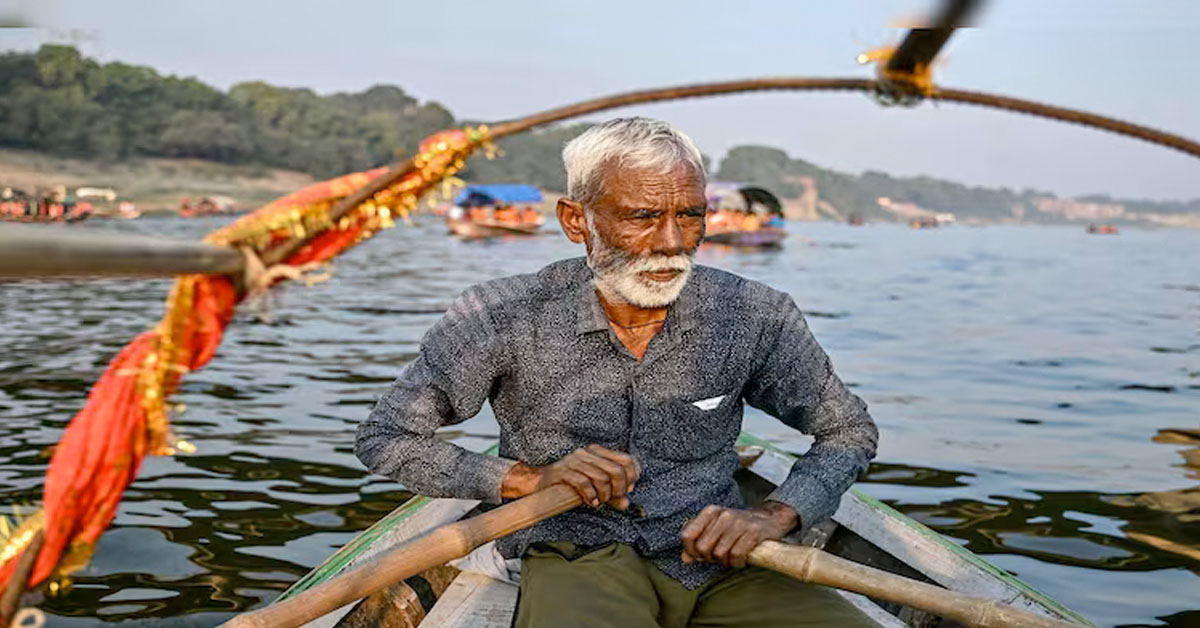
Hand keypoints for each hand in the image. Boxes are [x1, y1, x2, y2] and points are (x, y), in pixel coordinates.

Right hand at [501, 444, 639, 509]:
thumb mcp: (594, 486)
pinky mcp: (563, 471)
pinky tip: (590, 503)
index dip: (632, 477)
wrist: (539, 482)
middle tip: (612, 500)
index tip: (626, 490)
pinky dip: (591, 496)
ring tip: (599, 503)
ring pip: (601, 478)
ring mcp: (575, 461)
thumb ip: (611, 494)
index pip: (627, 460)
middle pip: (617, 470)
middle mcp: (588, 453)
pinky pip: (584, 483)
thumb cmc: (570, 484)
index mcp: (598, 452)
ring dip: (604, 496)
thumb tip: (626, 503)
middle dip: (619, 490)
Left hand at [679, 502, 798, 567]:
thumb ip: (699, 541)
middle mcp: (723, 515)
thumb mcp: (716, 529)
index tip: (698, 556)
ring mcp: (739, 523)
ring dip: (725, 561)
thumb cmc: (738, 527)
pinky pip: (737, 555)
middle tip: (718, 558)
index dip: (690, 551)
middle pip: (703, 547)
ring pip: (720, 553)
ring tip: (730, 558)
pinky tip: (740, 560)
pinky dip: (737, 562)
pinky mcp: (753, 532)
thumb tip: (686, 559)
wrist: (768, 519)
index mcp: (710, 512)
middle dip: (709, 558)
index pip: (688, 535)